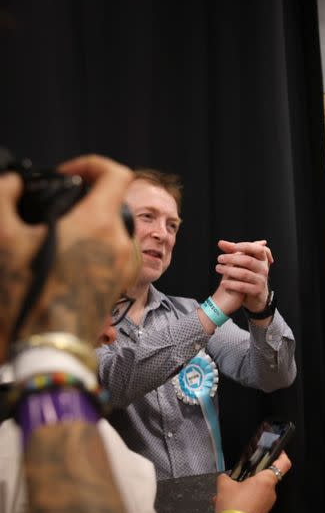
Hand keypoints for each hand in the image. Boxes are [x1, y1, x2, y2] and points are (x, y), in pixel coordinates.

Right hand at [0, 155, 135, 357]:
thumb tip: (14, 183)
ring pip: (116, 228)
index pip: (117, 175)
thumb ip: (3, 198)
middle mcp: (121, 242)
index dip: (92, 164)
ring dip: (92, 222)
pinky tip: (67, 257)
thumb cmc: (28, 296)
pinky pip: (115, 253)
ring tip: (59, 233)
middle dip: (87, 196)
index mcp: (99, 224)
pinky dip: (96, 245)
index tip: (68, 173)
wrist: (50, 348)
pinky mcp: (120, 285)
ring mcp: (125, 266)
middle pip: (115, 202)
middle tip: (57, 204)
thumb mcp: (2, 239)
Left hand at [213, 240, 272, 314]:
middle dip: (232, 258)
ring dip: (229, 270)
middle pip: (248, 261)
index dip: (246, 246)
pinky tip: (222, 283)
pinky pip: (243, 287)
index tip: (232, 246)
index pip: (258, 249)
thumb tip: (221, 242)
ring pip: (244, 274)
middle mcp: (263, 269)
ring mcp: (261, 280)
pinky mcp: (256, 291)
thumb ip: (233, 251)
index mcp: (262, 259)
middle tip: (219, 258)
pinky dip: (231, 284)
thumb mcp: (244, 262)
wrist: (257, 295)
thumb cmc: (249, 274)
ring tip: (218, 268)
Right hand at [215, 452, 290, 512]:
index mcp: (266, 481)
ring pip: (257, 492)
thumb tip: (224, 478)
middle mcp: (270, 492)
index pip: (283, 464)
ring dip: (244, 491)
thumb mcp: (224, 486)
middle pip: (265, 479)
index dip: (282, 455)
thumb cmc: (234, 508)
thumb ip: (225, 477)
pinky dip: (244, 502)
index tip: (279, 451)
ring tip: (229, 494)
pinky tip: (230, 504)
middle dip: (251, 478)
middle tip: (240, 478)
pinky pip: (254, 502)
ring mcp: (267, 504)